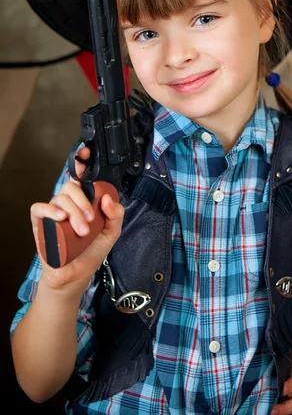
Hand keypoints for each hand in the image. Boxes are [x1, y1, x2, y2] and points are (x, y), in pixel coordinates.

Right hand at [30, 147, 123, 292]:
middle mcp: (68, 203)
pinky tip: (60, 219)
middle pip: (72, 187)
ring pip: (60, 197)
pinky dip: (50, 210)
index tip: (85, 151)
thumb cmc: (90, 252)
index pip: (82, 178)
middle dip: (84, 202)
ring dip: (73, 212)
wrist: (75, 275)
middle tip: (91, 220)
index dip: (82, 162)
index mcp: (84, 201)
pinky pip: (40, 207)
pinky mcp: (40, 222)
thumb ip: (116, 215)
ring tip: (81, 230)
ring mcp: (53, 211)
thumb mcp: (110, 233)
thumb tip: (107, 198)